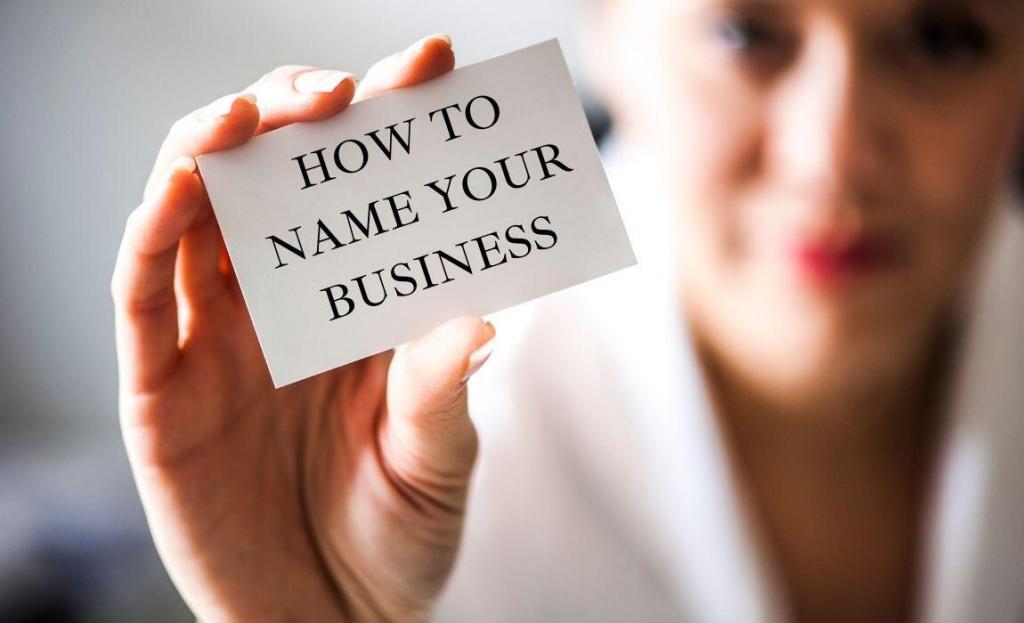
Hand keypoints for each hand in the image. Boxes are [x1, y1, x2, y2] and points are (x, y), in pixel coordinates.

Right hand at [112, 34, 493, 621]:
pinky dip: (153, 234)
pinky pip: (143, 297)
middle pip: (277, 182)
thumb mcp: (440, 463)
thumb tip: (482, 319)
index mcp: (356, 312)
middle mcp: (282, 311)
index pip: (368, 197)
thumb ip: (446, 392)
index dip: (393, 124)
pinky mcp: (162, 392)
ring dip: (216, 152)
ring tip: (256, 113)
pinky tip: (182, 184)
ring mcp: (217, 345)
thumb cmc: (396, 539)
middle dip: (302, 119)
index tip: (436, 63)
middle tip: (345, 91)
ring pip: (197, 218)